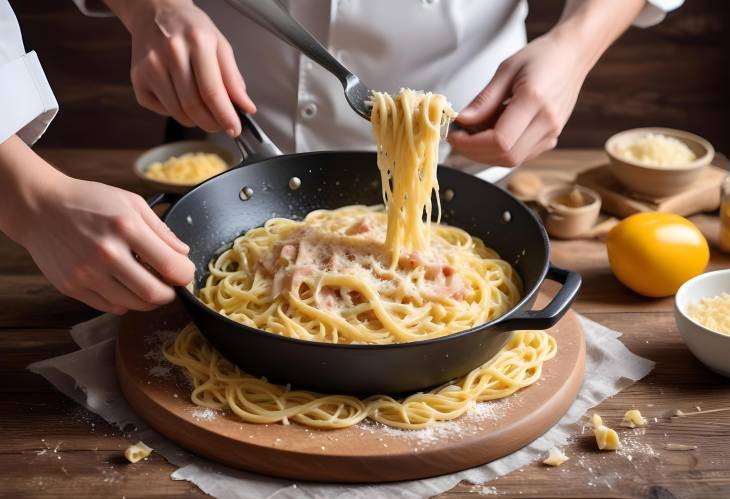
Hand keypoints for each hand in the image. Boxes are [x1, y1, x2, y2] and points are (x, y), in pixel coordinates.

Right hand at [18, 175, 194, 314]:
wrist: (38, 206)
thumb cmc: (88, 200)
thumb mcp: (131, 203)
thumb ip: (161, 230)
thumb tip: (183, 254)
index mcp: (126, 228)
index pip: (170, 266)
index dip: (185, 275)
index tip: (185, 272)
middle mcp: (107, 254)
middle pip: (154, 294)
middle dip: (170, 294)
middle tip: (170, 286)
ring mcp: (87, 274)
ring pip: (133, 305)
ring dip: (148, 301)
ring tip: (148, 285)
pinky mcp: (71, 287)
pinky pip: (110, 307)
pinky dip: (124, 302)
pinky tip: (124, 286)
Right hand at [112, 0, 255, 135]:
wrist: (155, 13)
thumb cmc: (191, 29)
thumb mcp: (220, 46)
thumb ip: (233, 78)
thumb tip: (246, 107)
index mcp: (197, 42)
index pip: (212, 91)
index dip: (225, 116)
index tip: (235, 130)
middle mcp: (171, 53)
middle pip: (193, 106)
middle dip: (212, 123)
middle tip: (221, 125)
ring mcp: (150, 66)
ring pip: (177, 112)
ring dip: (195, 120)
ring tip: (204, 110)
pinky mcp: (137, 79)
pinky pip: (162, 110)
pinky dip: (176, 112)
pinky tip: (181, 97)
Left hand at [448, 31, 589, 165]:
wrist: (573, 55)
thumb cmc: (542, 56)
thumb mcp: (506, 70)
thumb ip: (484, 100)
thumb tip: (462, 121)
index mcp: (534, 100)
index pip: (500, 140)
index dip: (472, 143)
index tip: (455, 134)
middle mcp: (547, 121)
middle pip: (506, 156)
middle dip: (475, 152)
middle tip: (459, 137)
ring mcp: (552, 133)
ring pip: (512, 160)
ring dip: (486, 153)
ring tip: (473, 134)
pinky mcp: (551, 138)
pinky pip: (521, 155)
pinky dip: (500, 151)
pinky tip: (491, 135)